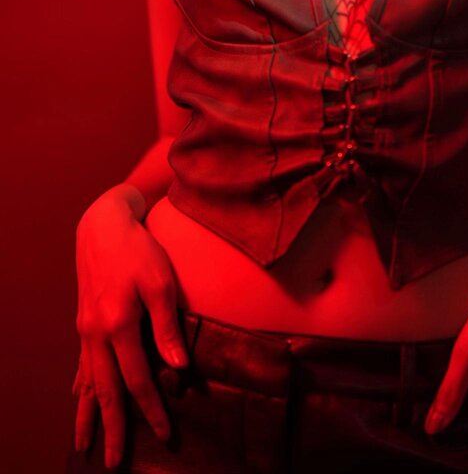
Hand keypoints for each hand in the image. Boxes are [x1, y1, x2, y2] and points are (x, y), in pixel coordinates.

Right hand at [72, 187, 188, 468]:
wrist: (104, 226)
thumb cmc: (139, 249)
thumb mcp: (161, 282)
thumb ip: (167, 327)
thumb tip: (178, 368)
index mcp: (118, 326)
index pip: (137, 380)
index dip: (152, 410)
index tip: (166, 434)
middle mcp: (96, 334)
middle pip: (105, 392)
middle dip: (112, 428)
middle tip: (115, 463)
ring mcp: (86, 330)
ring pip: (87, 383)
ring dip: (88, 416)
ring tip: (86, 445)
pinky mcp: (84, 323)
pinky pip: (82, 365)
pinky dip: (81, 388)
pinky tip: (81, 401)